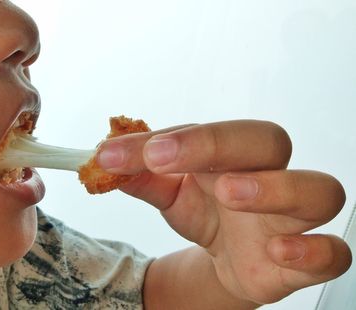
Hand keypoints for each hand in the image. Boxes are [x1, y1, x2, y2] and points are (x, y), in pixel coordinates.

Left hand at [98, 120, 350, 303]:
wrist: (227, 258)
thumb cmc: (205, 213)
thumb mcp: (167, 192)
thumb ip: (140, 175)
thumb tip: (104, 159)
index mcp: (232, 153)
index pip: (209, 132)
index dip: (171, 139)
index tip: (123, 152)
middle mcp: (269, 175)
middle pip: (269, 141)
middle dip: (220, 144)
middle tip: (165, 157)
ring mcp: (293, 217)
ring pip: (318, 190)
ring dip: (276, 188)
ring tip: (230, 193)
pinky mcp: (306, 258)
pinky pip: (334, 252)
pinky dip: (314, 250)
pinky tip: (278, 250)